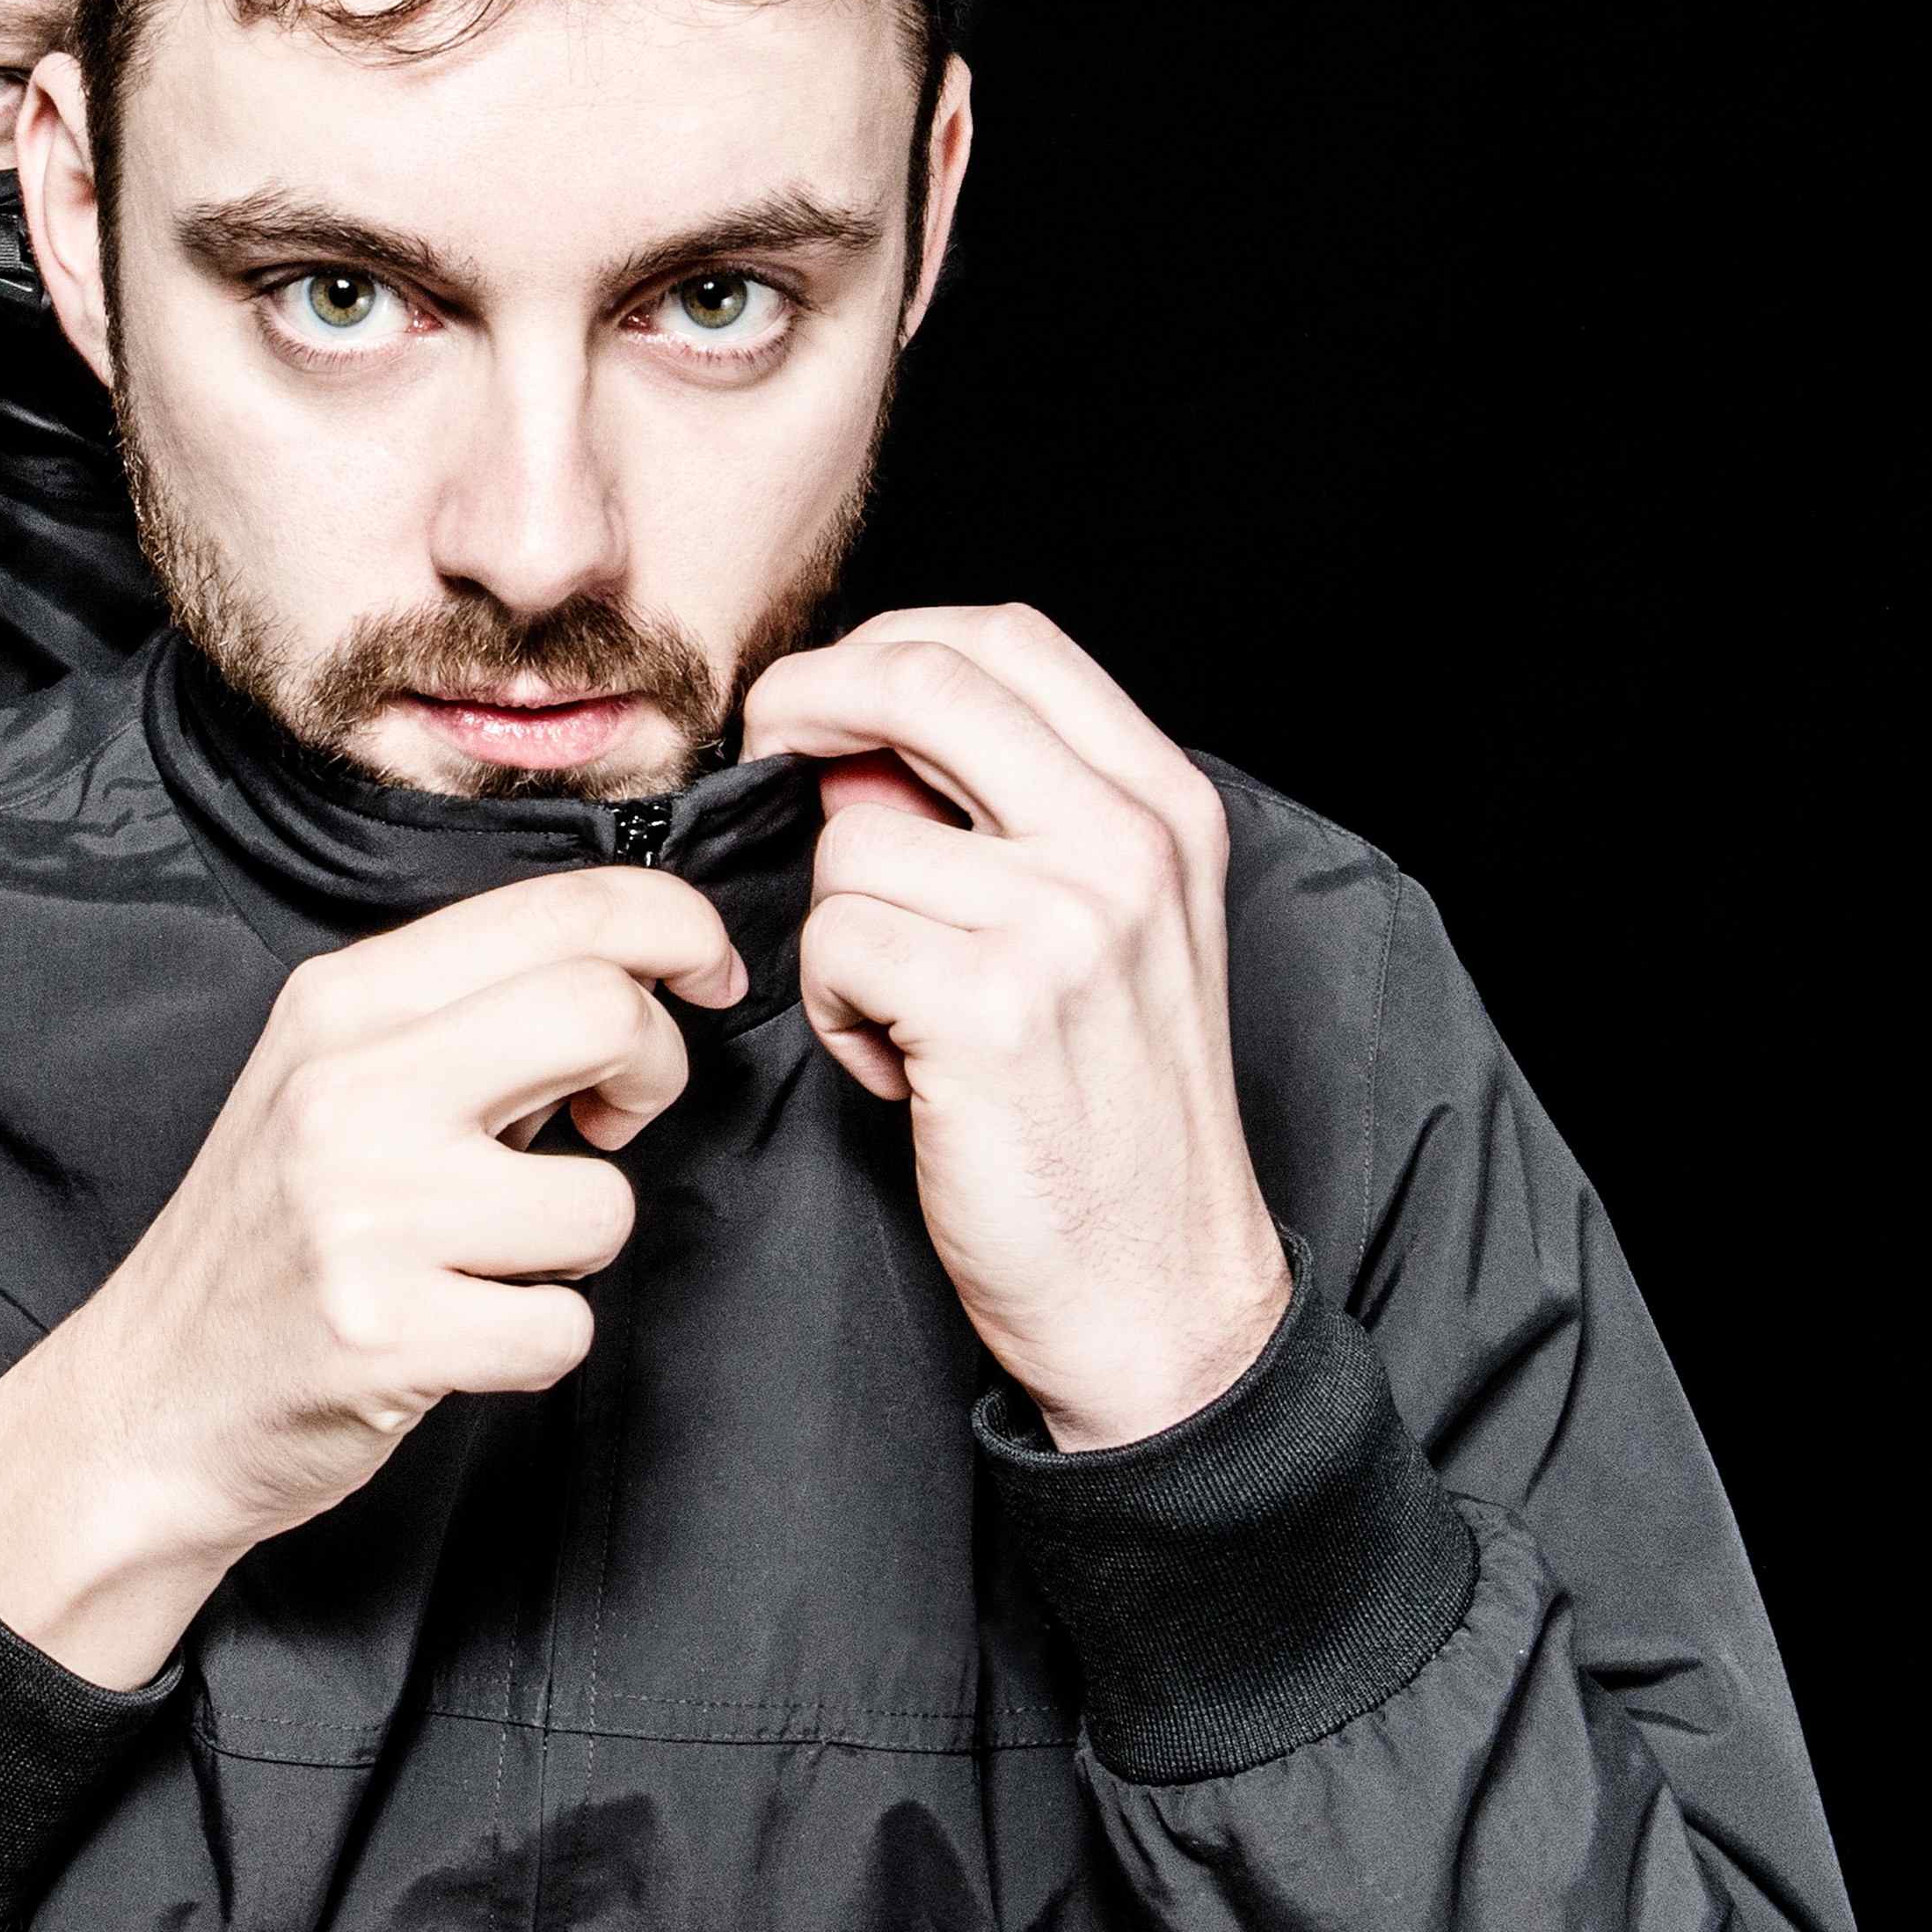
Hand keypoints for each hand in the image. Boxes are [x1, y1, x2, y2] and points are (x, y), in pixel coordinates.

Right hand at [0, 870, 748, 1684]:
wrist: (151, 1402)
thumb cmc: (272, 1239)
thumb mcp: (335, 1078)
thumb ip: (464, 1012)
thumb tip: (640, 966)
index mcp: (341, 1002)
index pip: (562, 910)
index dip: (678, 927)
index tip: (708, 976)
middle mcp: (346, 1089)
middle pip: (603, 1011)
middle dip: (655, 1069)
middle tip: (612, 1121)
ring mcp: (362, 1213)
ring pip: (603, 1199)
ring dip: (578, 1244)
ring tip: (490, 1256)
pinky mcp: (385, 1335)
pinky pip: (565, 1328)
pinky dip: (539, 1344)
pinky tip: (463, 1335)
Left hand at [740, 603, 1288, 1450]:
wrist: (1161, 1292)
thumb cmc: (1110, 1116)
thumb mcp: (1109, 933)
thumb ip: (1011, 820)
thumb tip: (857, 751)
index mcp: (1165, 807)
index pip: (1007, 639)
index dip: (884, 643)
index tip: (823, 694)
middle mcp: (1127, 845)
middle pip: (924, 682)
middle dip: (809, 703)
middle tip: (766, 751)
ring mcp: (1065, 921)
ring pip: (850, 842)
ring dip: (838, 930)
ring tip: (904, 1017)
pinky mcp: (988, 1006)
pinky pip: (832, 945)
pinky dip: (835, 1012)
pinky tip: (902, 1071)